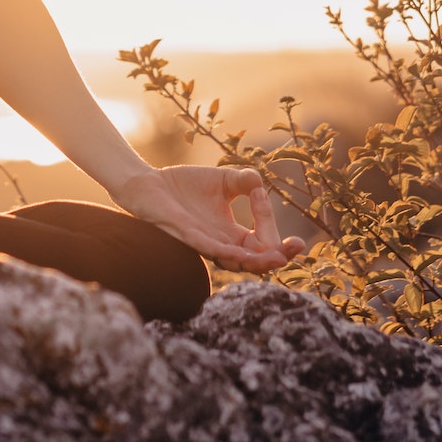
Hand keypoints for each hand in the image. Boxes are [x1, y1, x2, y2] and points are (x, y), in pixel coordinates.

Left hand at [111, 165, 305, 273]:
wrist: (147, 183)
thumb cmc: (183, 186)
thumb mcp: (222, 180)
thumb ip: (244, 182)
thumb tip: (259, 182)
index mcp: (230, 234)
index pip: (261, 245)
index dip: (279, 243)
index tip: (294, 236)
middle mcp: (219, 243)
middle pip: (252, 261)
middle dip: (276, 257)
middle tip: (294, 250)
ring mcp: (202, 242)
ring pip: (232, 260)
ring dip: (254, 261)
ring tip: (276, 258)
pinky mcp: (184, 235)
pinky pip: (205, 247)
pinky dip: (223, 250)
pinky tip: (238, 251)